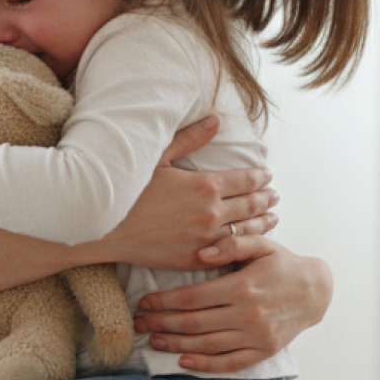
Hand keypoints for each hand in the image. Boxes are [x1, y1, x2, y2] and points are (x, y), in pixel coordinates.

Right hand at [89, 117, 278, 270]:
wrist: (104, 227)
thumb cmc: (128, 189)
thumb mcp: (159, 157)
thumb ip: (191, 138)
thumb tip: (216, 119)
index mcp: (205, 185)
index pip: (246, 180)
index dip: (261, 178)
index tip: (267, 176)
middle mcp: (211, 213)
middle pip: (251, 206)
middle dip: (266, 199)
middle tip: (274, 196)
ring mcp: (205, 239)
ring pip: (246, 231)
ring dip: (262, 224)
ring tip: (272, 218)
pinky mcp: (195, 259)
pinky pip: (228, 252)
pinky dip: (244, 246)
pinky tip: (249, 243)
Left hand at [132, 235, 331, 372]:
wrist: (314, 291)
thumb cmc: (282, 264)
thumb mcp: (261, 244)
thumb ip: (232, 244)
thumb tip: (201, 252)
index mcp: (242, 287)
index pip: (192, 298)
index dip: (164, 301)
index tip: (145, 302)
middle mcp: (247, 314)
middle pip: (193, 323)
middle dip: (162, 323)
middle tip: (139, 324)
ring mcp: (256, 336)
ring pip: (207, 345)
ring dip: (176, 345)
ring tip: (154, 341)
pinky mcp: (263, 351)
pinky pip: (229, 362)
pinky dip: (205, 364)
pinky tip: (184, 361)